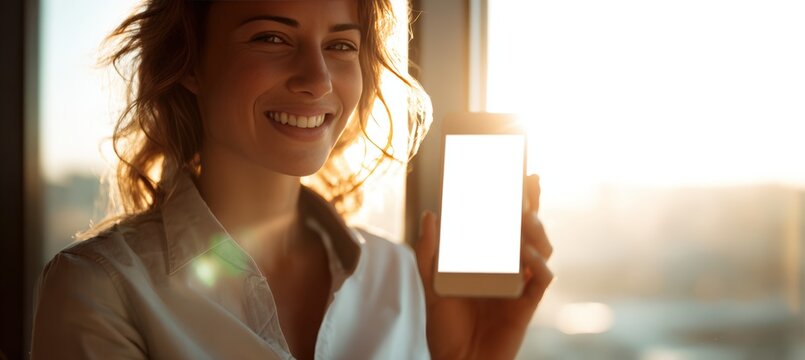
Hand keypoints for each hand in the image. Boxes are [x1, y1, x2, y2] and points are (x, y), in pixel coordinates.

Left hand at [415, 174, 553, 359]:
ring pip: (541, 248)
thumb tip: (430, 215)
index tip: (519, 172)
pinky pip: (542, 279)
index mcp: (490, 260)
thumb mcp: (432, 284)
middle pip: (529, 229)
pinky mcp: (527, 304)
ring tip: (522, 215)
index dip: (517, 198)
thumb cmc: (446, 327)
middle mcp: (509, 268)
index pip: (507, 223)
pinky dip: (537, 263)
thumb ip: (429, 252)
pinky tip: (525, 253)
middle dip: (532, 202)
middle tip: (527, 181)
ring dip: (535, 228)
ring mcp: (520, 284)